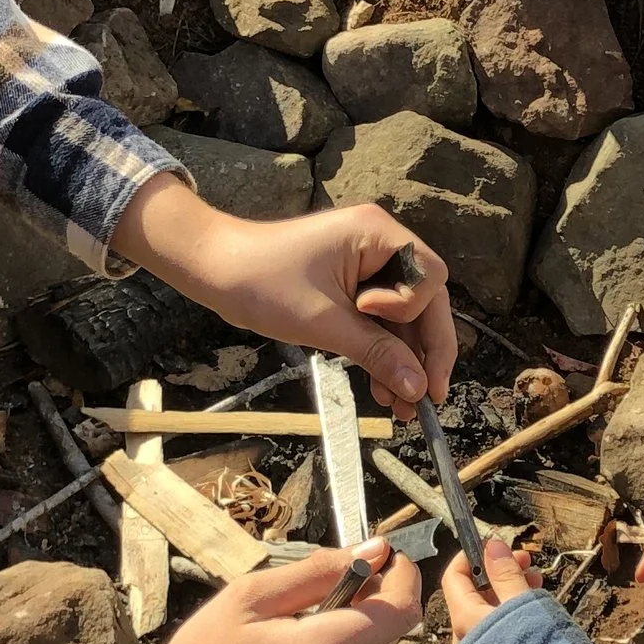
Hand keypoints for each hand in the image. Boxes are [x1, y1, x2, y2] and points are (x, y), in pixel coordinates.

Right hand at [112, 544, 419, 643]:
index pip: (401, 609)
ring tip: (293, 636)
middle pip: (388, 631)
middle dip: (368, 601)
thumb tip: (373, 551)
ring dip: (348, 634)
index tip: (383, 558)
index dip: (402, 576)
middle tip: (320, 590)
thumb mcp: (249, 598)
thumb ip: (318, 571)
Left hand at [114, 181, 455, 411]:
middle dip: (424, 352)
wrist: (214, 270)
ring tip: (401, 408)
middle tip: (427, 398)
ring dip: (404, 361)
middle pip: (425, 302)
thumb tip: (418, 388)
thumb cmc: (262, 283)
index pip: (429, 279)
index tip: (374, 324)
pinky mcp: (353, 286)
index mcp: (378, 235)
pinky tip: (383, 388)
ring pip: (405, 320)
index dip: (415, 313)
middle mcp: (380, 244)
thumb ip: (376, 353)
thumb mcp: (323, 323)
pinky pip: (381, 323)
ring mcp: (367, 266)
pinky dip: (382, 353)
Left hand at [443, 534, 540, 643]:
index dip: (473, 556)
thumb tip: (492, 546)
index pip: (454, 576)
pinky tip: (534, 607)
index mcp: (466, 618)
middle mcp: (466, 634)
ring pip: (489, 608)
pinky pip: (498, 626)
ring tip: (536, 582)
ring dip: (510, 589)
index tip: (496, 546)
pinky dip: (512, 612)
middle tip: (525, 561)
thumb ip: (507, 575)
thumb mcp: (523, 605)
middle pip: (474, 591)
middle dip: (500, 570)